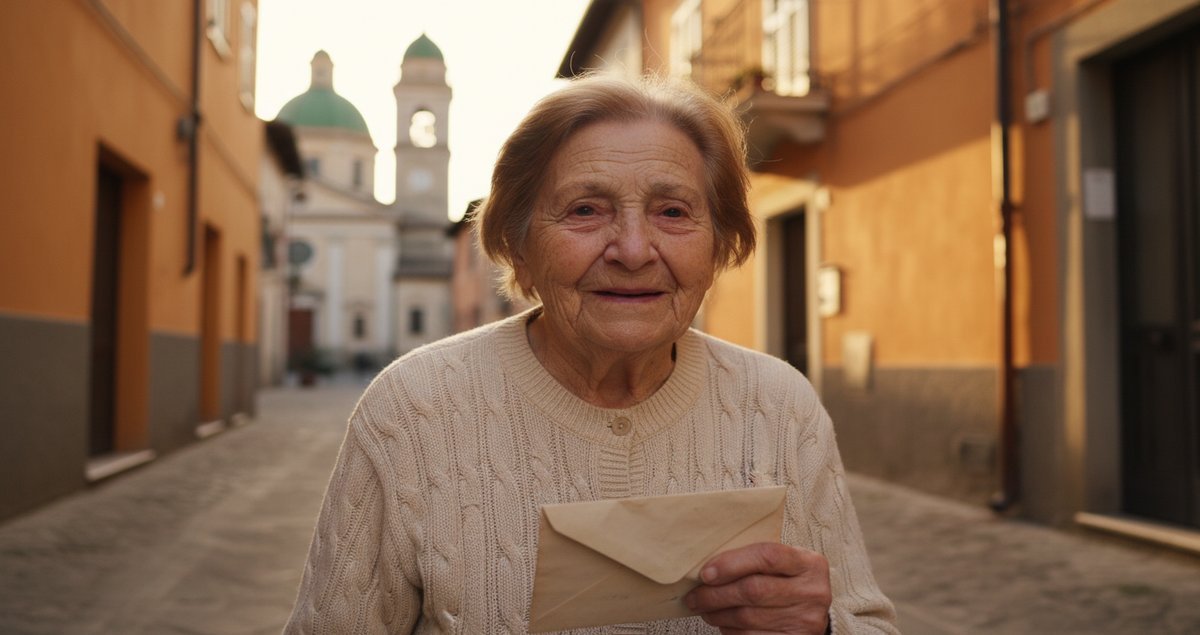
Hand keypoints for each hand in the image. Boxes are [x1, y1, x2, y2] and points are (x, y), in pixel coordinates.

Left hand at [684, 542, 831, 633]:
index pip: (768, 556)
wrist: (812, 613)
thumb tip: (708, 568)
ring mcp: (806, 620)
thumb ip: (754, 559)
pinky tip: (722, 623)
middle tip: (694, 596)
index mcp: (810, 564)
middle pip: (754, 590)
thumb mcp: (782, 564)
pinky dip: (730, 631)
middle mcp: (813, 592)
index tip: (705, 573)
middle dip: (716, 594)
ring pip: (748, 617)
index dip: (732, 563)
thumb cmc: (787, 582)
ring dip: (718, 614)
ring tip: (704, 609)